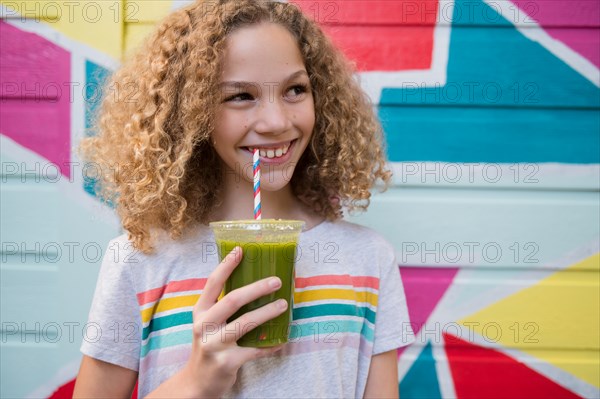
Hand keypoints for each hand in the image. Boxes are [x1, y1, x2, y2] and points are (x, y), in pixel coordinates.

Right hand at [183, 246, 287, 396]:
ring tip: (284, 304)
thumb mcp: (207, 323)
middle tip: (277, 281)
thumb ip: (221, 306)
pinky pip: (255, 350)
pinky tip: (282, 338)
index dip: (226, 265)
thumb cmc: (208, 345)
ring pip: (246, 323)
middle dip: (257, 288)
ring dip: (268, 312)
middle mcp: (204, 326)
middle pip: (233, 300)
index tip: (241, 250)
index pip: (212, 283)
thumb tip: (253, 282)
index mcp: (200, 312)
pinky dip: (271, 344)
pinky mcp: (227, 362)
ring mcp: (215, 345)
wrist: (197, 382)